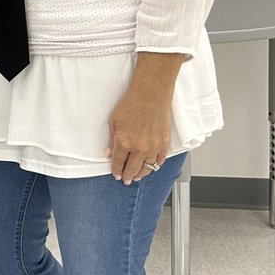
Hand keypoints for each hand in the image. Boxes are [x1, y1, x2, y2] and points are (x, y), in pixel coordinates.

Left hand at [107, 51, 181, 183]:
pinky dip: (155, 167)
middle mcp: (140, 148)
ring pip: (148, 168)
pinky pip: (160, 161)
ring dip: (141, 174)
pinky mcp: (164, 144)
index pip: (119, 163)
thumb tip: (110, 153)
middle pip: (133, 169)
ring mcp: (154, 147)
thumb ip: (112, 139)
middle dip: (128, 176)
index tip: (116, 175)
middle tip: (126, 180)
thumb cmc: (132, 104)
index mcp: (124, 142)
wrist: (151, 94)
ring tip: (137, 176)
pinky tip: (151, 168)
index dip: (117, 171)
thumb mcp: (114, 121)